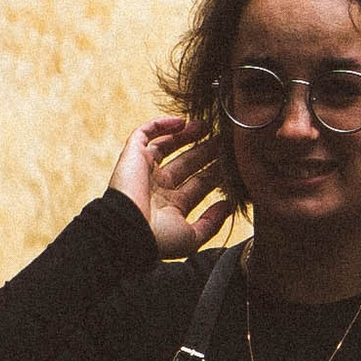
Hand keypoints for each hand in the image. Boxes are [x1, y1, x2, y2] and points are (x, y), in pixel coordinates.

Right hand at [113, 115, 228, 258]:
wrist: (125, 229)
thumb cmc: (158, 238)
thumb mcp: (192, 237)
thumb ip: (211, 223)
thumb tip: (228, 206)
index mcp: (171, 206)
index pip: (198, 184)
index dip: (216, 172)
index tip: (235, 161)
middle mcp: (158, 187)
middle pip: (187, 163)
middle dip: (206, 152)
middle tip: (226, 140)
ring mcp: (145, 170)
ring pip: (168, 146)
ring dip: (186, 136)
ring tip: (207, 126)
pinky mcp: (132, 155)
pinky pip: (144, 133)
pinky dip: (161, 125)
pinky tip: (182, 121)